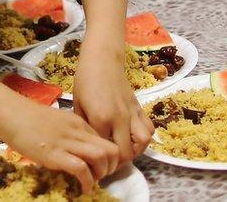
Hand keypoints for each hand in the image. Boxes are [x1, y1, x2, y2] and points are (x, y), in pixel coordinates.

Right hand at [0, 95, 120, 193]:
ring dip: (101, 175)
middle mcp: (78, 131)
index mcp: (79, 123)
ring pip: (101, 157)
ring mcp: (67, 142)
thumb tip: (74, 150)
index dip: (108, 158)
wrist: (10, 112)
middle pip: (111, 149)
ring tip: (92, 183)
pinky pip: (81, 168)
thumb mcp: (57, 122)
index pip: (106, 141)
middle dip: (111, 168)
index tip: (101, 168)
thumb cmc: (28, 118)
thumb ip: (68, 134)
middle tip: (100, 177)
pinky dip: (87, 182)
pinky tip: (83, 189)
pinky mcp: (55, 154)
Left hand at [72, 41, 153, 163]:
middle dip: (117, 164)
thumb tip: (86, 145)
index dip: (98, 162)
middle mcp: (120, 119)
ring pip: (143, 143)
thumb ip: (84, 127)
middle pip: (126, 153)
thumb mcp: (78, 105)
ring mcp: (132, 113)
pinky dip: (144, 139)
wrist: (103, 59)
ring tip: (122, 152)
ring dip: (134, 152)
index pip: (104, 151)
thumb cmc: (85, 80)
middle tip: (108, 165)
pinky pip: (149, 129)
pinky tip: (132, 138)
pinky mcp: (139, 108)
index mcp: (101, 119)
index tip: (93, 167)